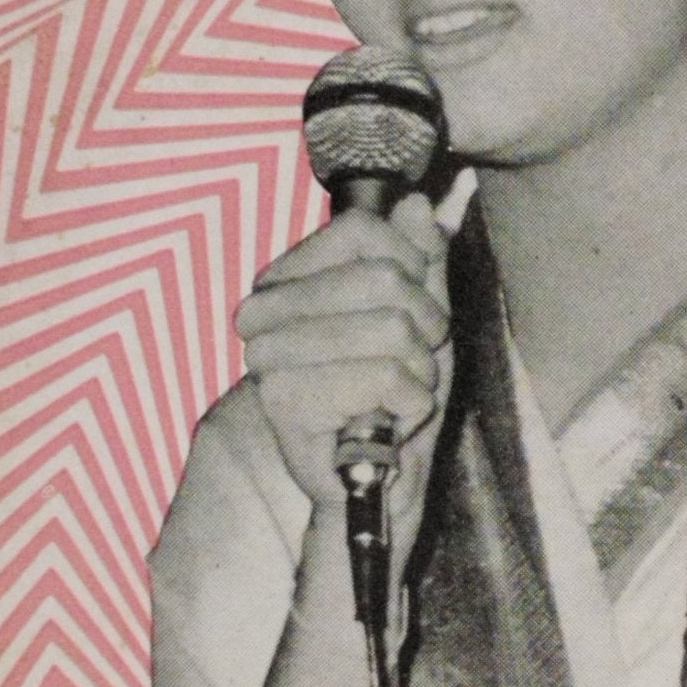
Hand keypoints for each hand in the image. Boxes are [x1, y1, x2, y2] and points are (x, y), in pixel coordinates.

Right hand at [235, 193, 451, 553]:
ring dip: (418, 372)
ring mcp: (266, 356)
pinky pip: (386, 376)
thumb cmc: (393, 398)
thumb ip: (420, 257)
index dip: (412, 268)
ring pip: (391, 328)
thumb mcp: (421, 316)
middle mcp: (263, 311)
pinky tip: (386, 423)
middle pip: (383, 278)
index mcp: (286, 280)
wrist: (376, 483)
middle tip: (406, 366)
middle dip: (423, 328)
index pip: (364, 230)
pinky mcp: (284, 400)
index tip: (412, 313)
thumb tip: (417, 202)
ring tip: (395, 397)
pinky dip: (409, 405)